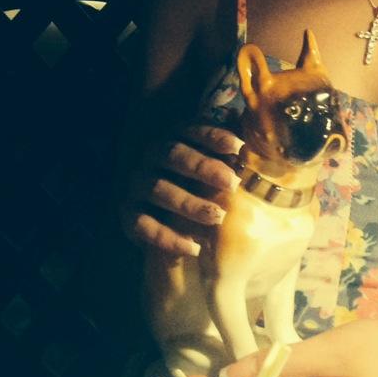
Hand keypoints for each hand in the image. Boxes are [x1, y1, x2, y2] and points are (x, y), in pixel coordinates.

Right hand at [120, 123, 241, 256]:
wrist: (163, 217)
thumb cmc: (198, 183)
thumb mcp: (214, 164)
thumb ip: (229, 150)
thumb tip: (250, 129)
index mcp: (174, 137)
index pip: (192, 130)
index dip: (215, 136)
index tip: (239, 146)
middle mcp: (151, 156)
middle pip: (174, 155)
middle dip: (204, 168)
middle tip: (233, 183)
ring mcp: (137, 184)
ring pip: (159, 189)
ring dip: (189, 203)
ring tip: (218, 216)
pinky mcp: (127, 214)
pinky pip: (143, 225)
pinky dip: (168, 237)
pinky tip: (194, 247)